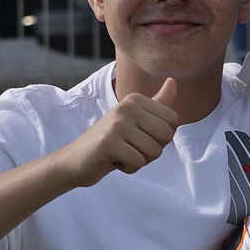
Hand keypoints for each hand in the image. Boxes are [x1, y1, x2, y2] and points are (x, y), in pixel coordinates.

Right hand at [53, 78, 178, 187]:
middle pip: (167, 136)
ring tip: (121, 153)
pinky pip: (138, 162)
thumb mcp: (136, 119)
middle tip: (130, 147)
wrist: (76, 159)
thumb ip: (157, 103)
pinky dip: (129, 168)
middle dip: (152, 150)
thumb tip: (173, 81)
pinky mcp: (108, 143)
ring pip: (154, 152)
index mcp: (136, 99)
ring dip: (140, 160)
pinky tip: (114, 160)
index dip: (161, 137)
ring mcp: (117, 123)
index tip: (139, 137)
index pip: (173, 121)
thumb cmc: (111, 141)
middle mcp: (127, 107)